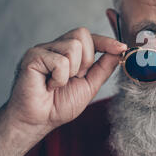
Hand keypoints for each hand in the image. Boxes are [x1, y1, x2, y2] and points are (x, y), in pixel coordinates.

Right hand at [6, 27, 126, 132]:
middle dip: (87, 59)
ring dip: (72, 71)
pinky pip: (60, 61)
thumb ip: (103, 68)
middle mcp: (56, 47)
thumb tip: (119, 52)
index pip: (90, 37)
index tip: (122, 48)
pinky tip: (49, 86)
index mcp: (68, 52)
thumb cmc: (59, 105)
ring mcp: (43, 49)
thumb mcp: (90, 86)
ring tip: (59, 83)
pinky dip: (59, 78)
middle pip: (82, 34)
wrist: (38, 121)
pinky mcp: (33, 56)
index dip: (106, 41)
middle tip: (75, 77)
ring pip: (73, 46)